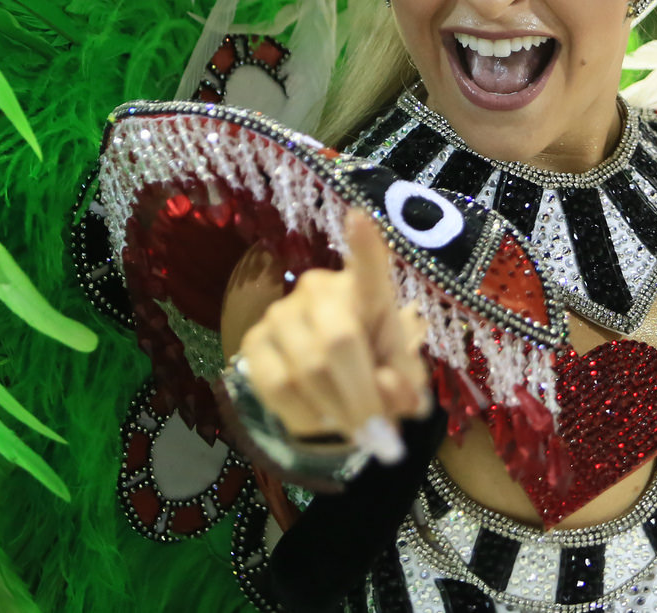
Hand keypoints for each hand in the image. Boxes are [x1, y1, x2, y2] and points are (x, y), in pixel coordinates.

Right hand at [234, 211, 430, 459]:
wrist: (330, 388)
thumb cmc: (373, 369)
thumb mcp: (400, 378)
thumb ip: (404, 384)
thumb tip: (392, 395)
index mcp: (365, 292)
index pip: (368, 271)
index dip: (365, 248)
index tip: (360, 218)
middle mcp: (319, 290)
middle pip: (339, 343)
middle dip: (363, 398)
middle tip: (382, 439)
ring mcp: (280, 313)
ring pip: (306, 371)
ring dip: (338, 415)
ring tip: (361, 436)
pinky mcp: (252, 342)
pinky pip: (276, 388)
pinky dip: (307, 418)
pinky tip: (324, 423)